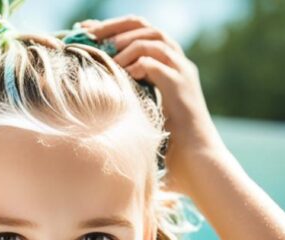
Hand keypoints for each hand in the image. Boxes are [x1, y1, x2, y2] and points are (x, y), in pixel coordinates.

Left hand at [79, 16, 226, 193]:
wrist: (198, 167)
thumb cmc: (170, 153)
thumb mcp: (142, 119)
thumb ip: (127, 104)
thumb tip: (93, 107)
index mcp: (170, 69)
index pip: (142, 33)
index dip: (114, 29)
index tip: (86, 33)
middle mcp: (179, 65)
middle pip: (146, 28)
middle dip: (114, 28)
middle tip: (87, 34)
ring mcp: (182, 74)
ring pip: (153, 39)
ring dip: (124, 45)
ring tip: (105, 58)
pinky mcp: (181, 86)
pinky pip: (154, 61)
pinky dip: (133, 64)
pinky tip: (120, 77)